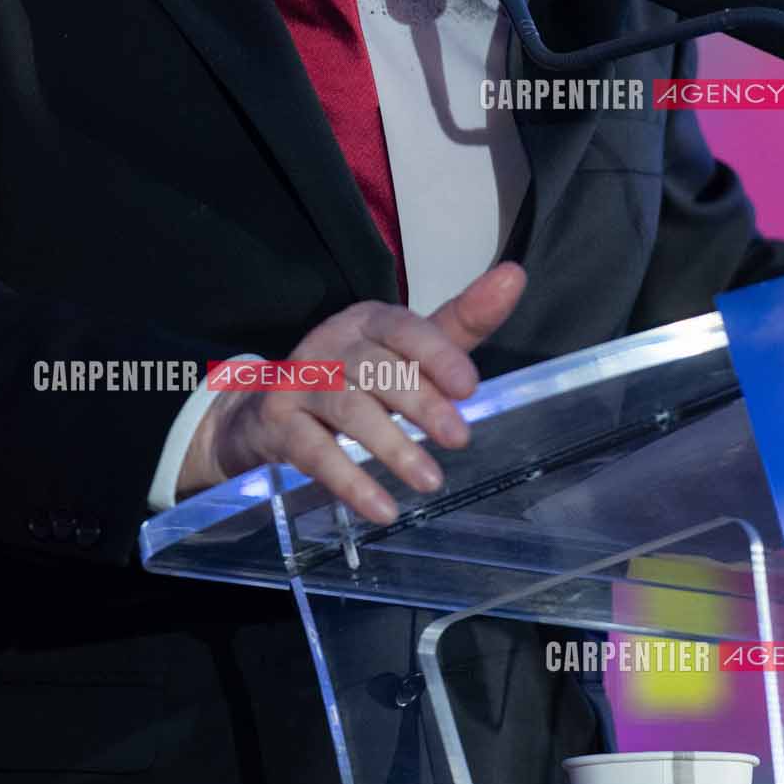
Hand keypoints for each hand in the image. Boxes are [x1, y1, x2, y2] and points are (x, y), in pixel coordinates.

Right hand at [177, 262, 525, 521]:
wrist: (268, 407)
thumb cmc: (359, 376)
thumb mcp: (408, 349)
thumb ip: (462, 322)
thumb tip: (515, 275)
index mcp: (369, 321)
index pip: (403, 328)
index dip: (436, 353)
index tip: (469, 387)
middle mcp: (333, 344)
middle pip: (377, 368)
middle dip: (420, 402)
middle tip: (459, 438)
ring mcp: (302, 383)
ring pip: (347, 408)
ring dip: (390, 444)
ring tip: (430, 480)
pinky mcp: (280, 425)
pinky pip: (314, 452)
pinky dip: (349, 481)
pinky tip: (382, 507)